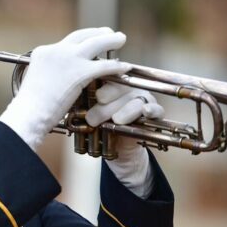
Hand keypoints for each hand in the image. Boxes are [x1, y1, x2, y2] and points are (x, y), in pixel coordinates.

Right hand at [0, 27, 127, 149]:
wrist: (29, 113)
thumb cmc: (31, 107)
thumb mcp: (37, 82)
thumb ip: (50, 74)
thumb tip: (59, 79)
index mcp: (44, 52)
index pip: (67, 41)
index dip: (82, 40)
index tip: (91, 39)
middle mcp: (56, 50)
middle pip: (82, 35)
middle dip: (98, 32)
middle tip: (110, 33)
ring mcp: (68, 59)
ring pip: (96, 43)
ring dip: (111, 40)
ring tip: (121, 38)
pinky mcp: (80, 71)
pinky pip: (104, 65)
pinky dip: (116, 66)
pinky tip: (124, 67)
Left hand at [87, 82, 162, 198]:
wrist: (116, 148)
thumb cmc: (101, 126)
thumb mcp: (89, 115)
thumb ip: (83, 104)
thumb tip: (70, 97)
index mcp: (111, 84)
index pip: (108, 78)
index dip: (103, 86)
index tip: (97, 97)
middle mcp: (128, 88)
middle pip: (121, 89)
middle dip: (107, 104)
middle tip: (94, 118)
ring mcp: (143, 99)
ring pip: (136, 100)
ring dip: (125, 111)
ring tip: (116, 121)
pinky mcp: (155, 112)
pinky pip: (156, 109)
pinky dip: (152, 110)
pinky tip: (145, 112)